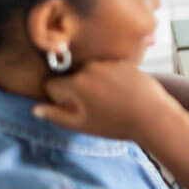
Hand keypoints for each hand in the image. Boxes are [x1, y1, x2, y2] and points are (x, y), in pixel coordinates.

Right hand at [32, 60, 179, 141]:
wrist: (153, 116)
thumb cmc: (116, 124)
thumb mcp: (82, 125)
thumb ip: (56, 115)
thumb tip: (35, 109)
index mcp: (75, 83)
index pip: (53, 86)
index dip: (61, 100)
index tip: (75, 109)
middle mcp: (89, 68)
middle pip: (73, 78)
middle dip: (78, 90)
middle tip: (96, 107)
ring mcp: (108, 64)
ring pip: (92, 73)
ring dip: (96, 84)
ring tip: (113, 102)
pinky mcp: (125, 63)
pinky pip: (110, 70)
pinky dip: (112, 80)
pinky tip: (124, 94)